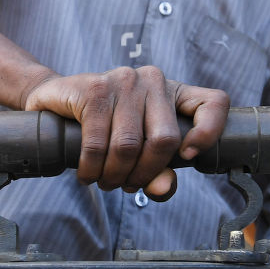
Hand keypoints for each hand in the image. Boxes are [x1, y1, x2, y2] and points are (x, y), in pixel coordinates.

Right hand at [22, 65, 227, 196]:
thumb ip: (158, 172)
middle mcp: (153, 80)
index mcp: (174, 92)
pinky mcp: (95, 88)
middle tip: (127, 185)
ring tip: (105, 182)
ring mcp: (124, 80)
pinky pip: (98, 142)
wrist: (54, 100)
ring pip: (129, 145)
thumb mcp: (138, 151)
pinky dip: (91, 169)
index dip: (210, 132)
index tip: (188, 157)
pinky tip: (87, 174)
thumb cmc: (104, 128)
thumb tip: (164, 188)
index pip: (215, 102)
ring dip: (114, 176)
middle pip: (165, 140)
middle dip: (145, 174)